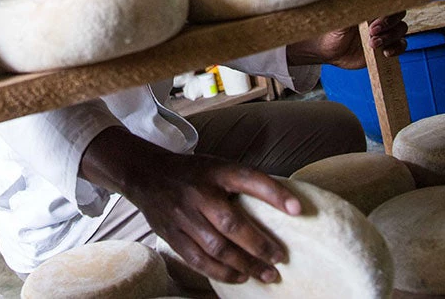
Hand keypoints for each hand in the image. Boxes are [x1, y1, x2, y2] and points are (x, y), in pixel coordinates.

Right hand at [80, 127, 299, 283]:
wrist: (146, 174)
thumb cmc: (193, 173)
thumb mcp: (218, 167)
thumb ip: (244, 183)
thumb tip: (285, 205)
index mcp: (215, 172)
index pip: (249, 179)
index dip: (274, 194)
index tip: (298, 210)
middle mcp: (199, 194)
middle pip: (232, 224)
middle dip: (260, 245)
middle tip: (280, 259)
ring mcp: (183, 216)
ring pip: (216, 248)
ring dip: (244, 265)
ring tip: (266, 274)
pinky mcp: (171, 235)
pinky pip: (198, 259)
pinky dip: (220, 272)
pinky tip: (239, 277)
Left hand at [286, 12, 407, 68]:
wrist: (328, 51)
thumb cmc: (332, 30)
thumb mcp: (340, 18)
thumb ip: (352, 8)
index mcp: (371, 7)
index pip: (389, 2)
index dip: (386, 11)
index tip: (373, 21)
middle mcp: (380, 18)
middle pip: (398, 16)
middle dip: (389, 24)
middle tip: (372, 32)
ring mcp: (385, 32)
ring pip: (401, 30)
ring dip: (390, 38)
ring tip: (372, 44)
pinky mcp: (385, 47)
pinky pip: (400, 45)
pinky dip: (397, 48)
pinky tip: (385, 53)